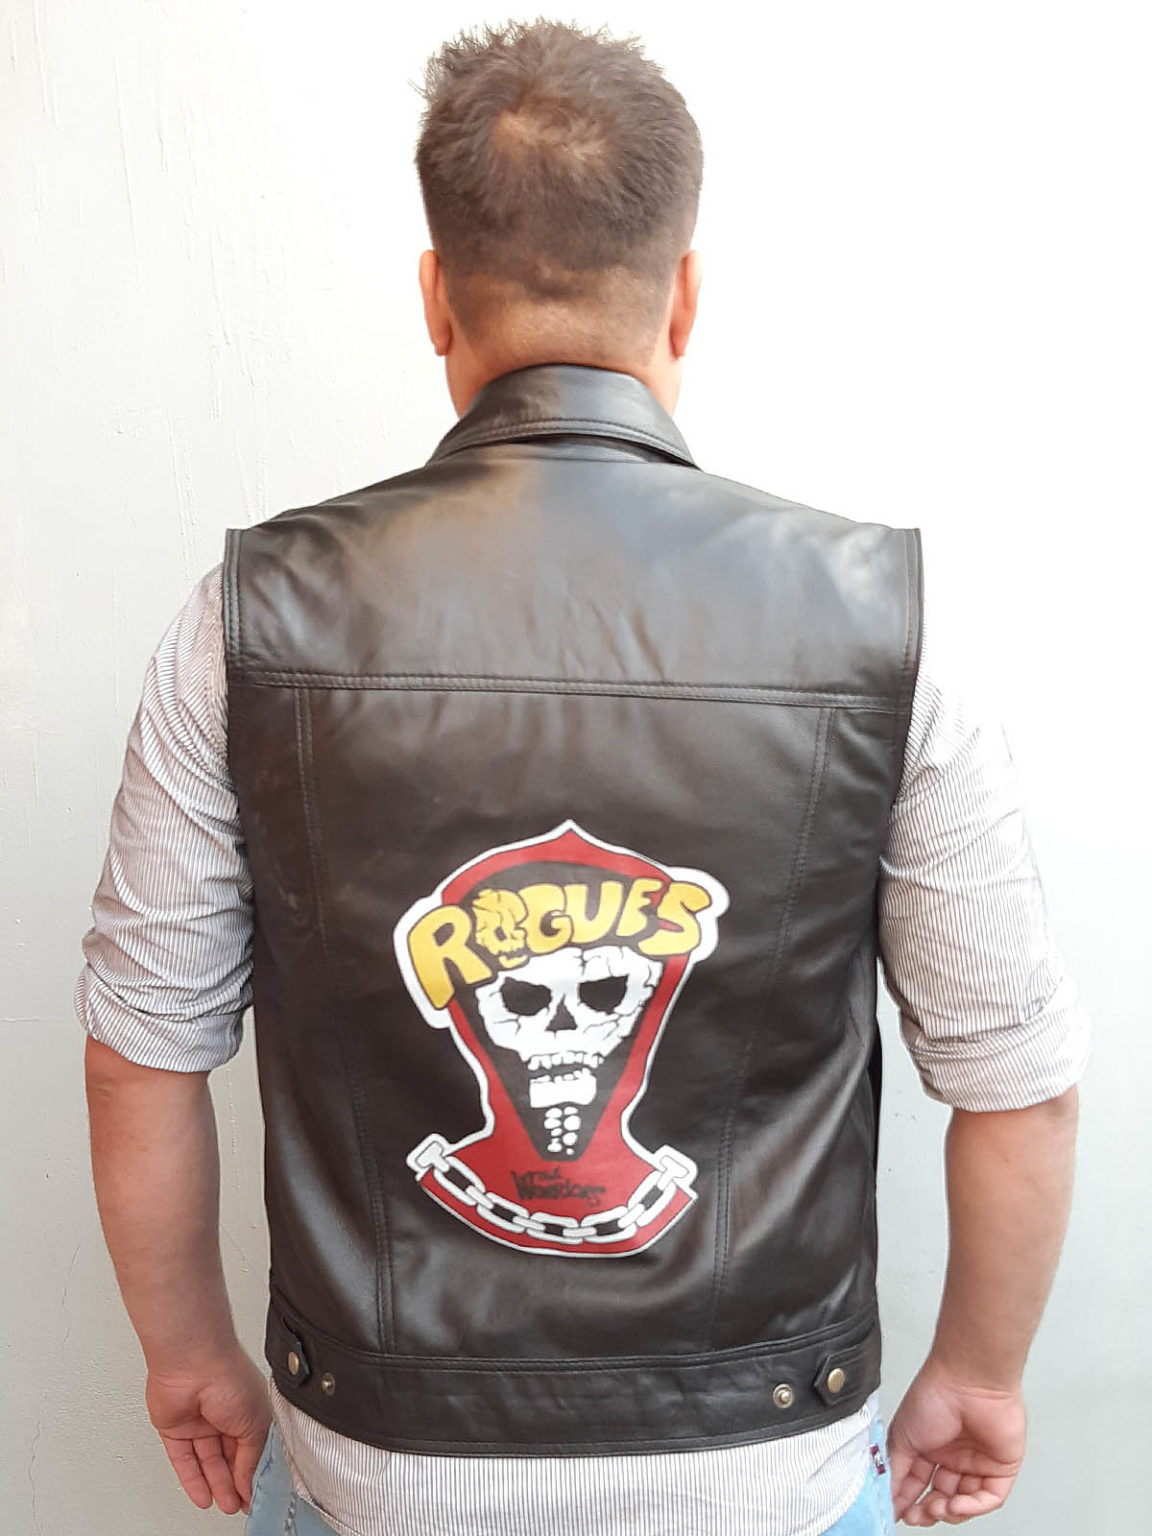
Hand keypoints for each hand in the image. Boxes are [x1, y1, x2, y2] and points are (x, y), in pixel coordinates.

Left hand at [145, 1347, 271, 1514]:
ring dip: (216, 1485)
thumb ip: (252, 1457)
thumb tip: (250, 1483)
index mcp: (249, 1409)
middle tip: (240, 1504)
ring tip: (225, 1505)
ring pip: (207, 1462)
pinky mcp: (175, 1429)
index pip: (252, 1448)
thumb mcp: (255, 1423)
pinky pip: (182, 1460)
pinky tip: (202, 1496)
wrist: (192, 1363)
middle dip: (235, 1483)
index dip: (254, 1473)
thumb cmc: (229, 1377)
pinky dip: (192, 1480)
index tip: (257, 1494)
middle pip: (229, 1458)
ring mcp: (199, 1423)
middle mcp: (224, 1415)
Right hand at [887, 1357, 1026, 1524]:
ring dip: (949, 1511)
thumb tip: (887, 1496)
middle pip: (941, 1496)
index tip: (897, 1513)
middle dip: (927, 1510)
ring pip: (965, 1502)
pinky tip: (956, 1505)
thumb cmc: (935, 1393)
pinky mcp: (1001, 1467)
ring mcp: (978, 1462)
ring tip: (936, 1508)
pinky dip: (972, 1507)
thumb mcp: (903, 1435)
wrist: (968, 1380)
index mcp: (930, 1445)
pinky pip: (988, 1498)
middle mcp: (954, 1455)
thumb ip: (895, 1469)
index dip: (907, 1500)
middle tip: (916, 1516)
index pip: (918, 1482)